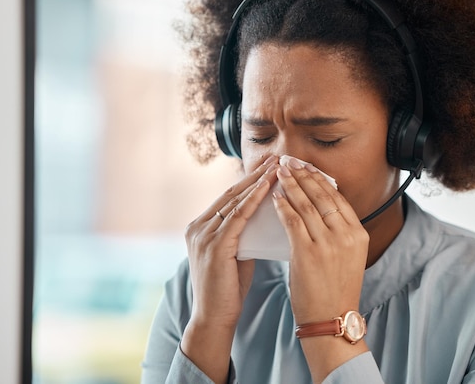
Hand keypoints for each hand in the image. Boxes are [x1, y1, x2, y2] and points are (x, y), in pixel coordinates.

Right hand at [180, 156, 277, 382]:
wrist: (214, 318)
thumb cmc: (228, 288)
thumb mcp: (234, 254)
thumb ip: (242, 233)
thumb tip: (264, 215)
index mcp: (200, 227)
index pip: (229, 197)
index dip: (249, 180)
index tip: (269, 165)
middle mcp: (197, 227)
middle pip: (231, 193)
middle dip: (255, 174)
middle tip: (276, 157)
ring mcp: (203, 235)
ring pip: (235, 201)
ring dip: (257, 181)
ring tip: (277, 166)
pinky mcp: (213, 245)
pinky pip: (237, 217)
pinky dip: (253, 200)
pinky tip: (268, 188)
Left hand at [272, 157, 368, 323]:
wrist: (331, 319)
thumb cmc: (336, 289)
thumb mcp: (349, 256)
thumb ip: (339, 232)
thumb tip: (322, 207)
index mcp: (359, 234)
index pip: (338, 198)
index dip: (320, 179)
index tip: (307, 166)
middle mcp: (346, 235)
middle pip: (323, 195)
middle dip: (304, 174)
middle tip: (290, 161)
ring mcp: (328, 243)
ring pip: (306, 204)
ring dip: (290, 184)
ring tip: (279, 172)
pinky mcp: (308, 252)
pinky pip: (292, 220)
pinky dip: (282, 205)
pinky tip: (274, 196)